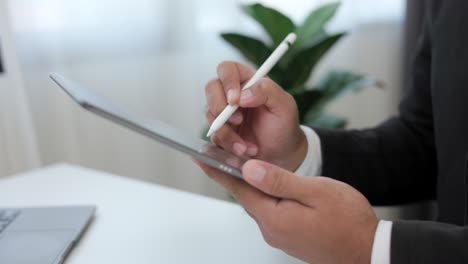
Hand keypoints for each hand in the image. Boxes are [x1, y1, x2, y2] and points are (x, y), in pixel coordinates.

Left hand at [195, 160, 377, 263]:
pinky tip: (270, 186)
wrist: (369, 251)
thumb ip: (280, 181)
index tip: (199, 157)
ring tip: (243, 166)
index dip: (218, 170)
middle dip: (233, 175)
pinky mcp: (289, 237)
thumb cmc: (348, 221)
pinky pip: (270, 212)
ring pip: (259, 204)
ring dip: (251, 185)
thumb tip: (250, 169)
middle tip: (219, 155)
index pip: (238, 188)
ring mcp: (280, 235)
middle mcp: (271, 229)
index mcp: (274, 217)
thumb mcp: (316, 193)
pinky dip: (265, 196)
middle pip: (246, 196)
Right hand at [205, 61, 306, 170]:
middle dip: (219, 105)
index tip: (235, 100)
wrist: (281, 155)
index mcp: (248, 81)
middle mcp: (233, 95)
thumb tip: (243, 94)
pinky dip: (228, 144)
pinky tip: (244, 149)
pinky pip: (214, 134)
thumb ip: (268, 91)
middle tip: (237, 120)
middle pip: (212, 88)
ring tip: (246, 145)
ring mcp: (224, 114)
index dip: (227, 81)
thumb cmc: (284, 126)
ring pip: (210, 114)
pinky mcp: (221, 131)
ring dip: (226, 131)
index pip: (228, 69)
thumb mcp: (285, 106)